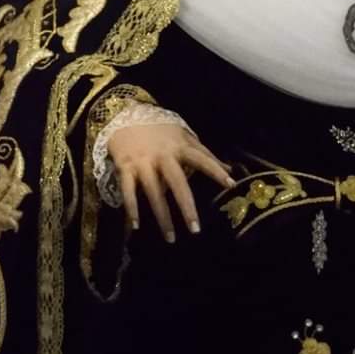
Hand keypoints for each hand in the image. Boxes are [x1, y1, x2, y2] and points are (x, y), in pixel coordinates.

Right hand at [109, 121, 234, 241]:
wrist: (124, 115)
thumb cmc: (160, 131)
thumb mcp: (183, 137)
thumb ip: (205, 153)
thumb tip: (230, 168)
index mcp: (179, 147)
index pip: (202, 159)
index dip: (216, 171)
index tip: (231, 185)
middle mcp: (162, 156)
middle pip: (177, 183)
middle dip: (186, 207)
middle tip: (195, 230)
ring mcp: (143, 162)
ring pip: (154, 192)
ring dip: (162, 217)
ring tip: (171, 238)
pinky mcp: (125, 167)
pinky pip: (128, 191)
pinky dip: (131, 209)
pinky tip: (136, 226)